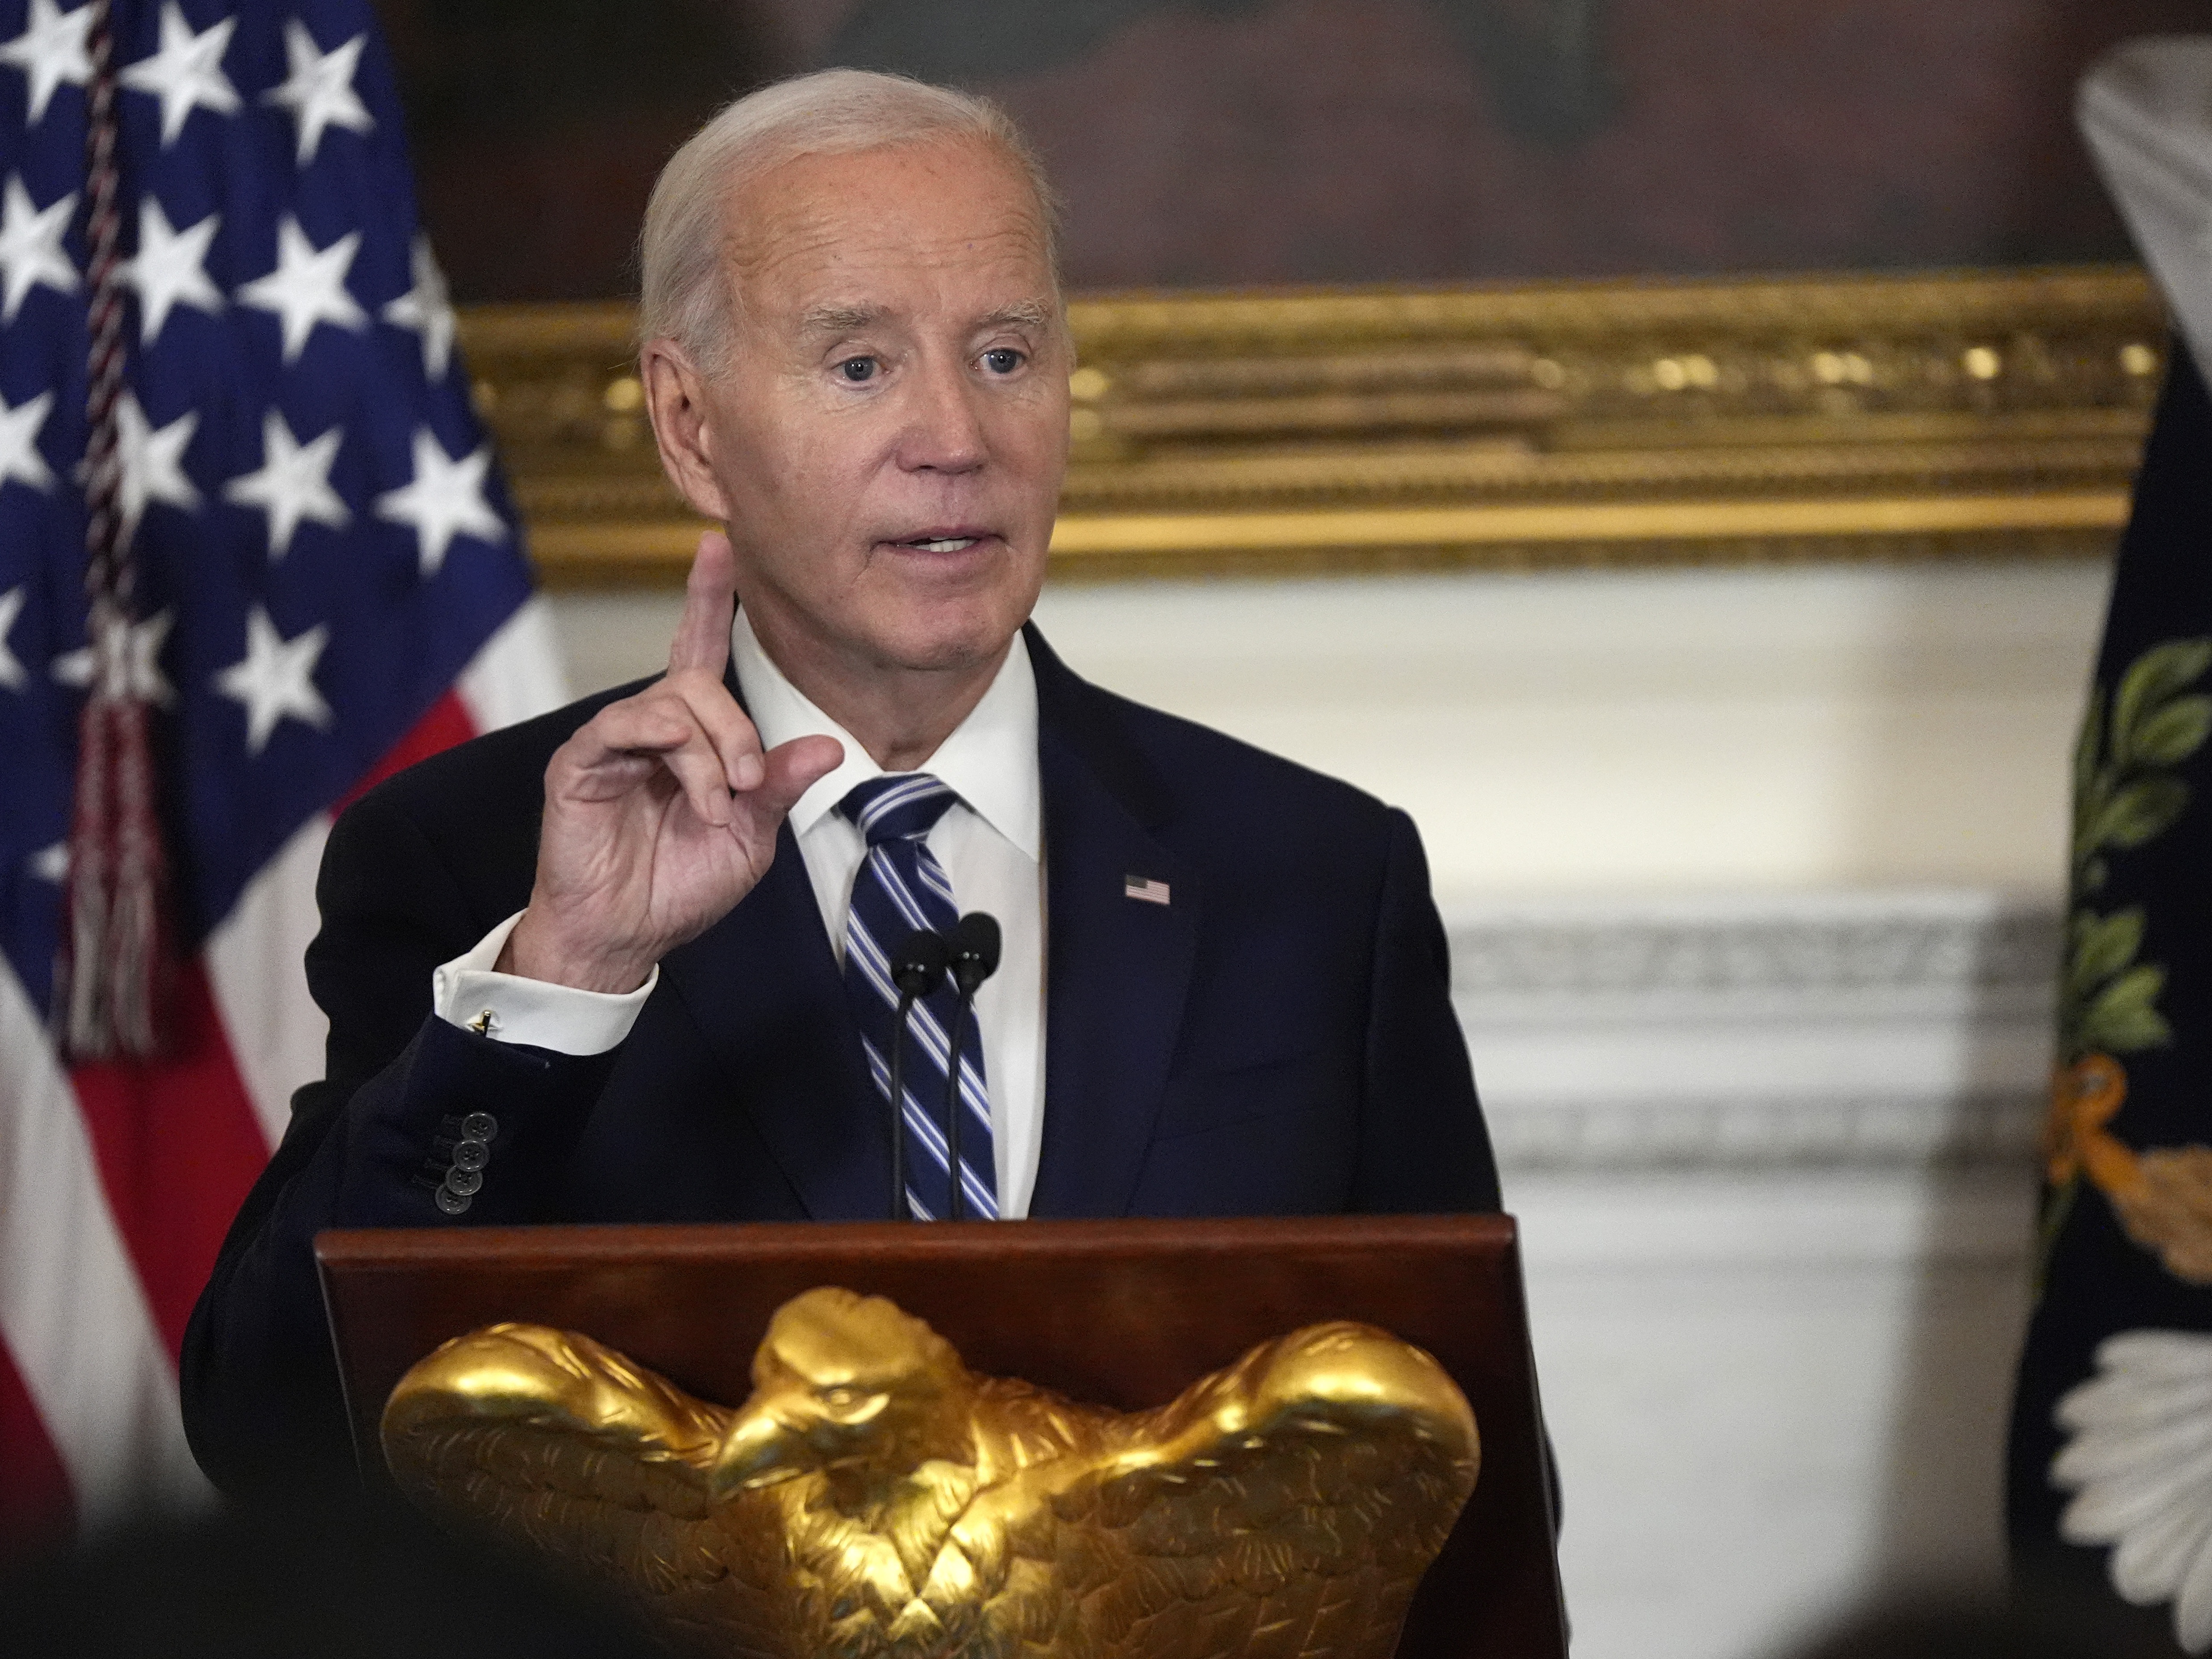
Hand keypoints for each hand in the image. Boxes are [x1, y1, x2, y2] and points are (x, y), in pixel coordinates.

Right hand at [500, 533, 842, 992]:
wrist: (624, 936)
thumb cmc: (679, 886)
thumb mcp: (751, 838)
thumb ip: (780, 787)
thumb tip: (830, 746)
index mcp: (692, 740)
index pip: (700, 654)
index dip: (708, 601)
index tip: (717, 548)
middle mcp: (652, 729)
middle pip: (699, 681)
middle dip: (738, 727)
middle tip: (751, 781)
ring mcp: (613, 742)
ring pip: (671, 702)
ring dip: (711, 750)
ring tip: (721, 801)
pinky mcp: (580, 762)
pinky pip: (625, 725)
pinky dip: (672, 751)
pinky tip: (691, 789)